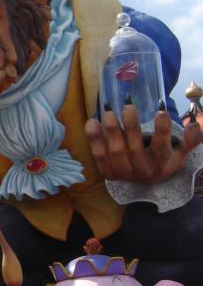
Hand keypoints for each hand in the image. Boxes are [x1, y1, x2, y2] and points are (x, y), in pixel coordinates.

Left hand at [84, 104, 202, 182]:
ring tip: (108, 113)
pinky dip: (94, 140)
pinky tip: (92, 123)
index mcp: (162, 163)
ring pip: (115, 153)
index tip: (160, 112)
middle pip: (135, 149)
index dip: (162, 130)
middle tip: (129, 107)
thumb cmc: (163, 158)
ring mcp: (124, 173)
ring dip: (111, 132)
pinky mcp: (109, 173)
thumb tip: (194, 125)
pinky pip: (99, 156)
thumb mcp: (179, 151)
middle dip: (131, 127)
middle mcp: (143, 171)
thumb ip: (189, 139)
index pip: (162, 146)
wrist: (146, 178)